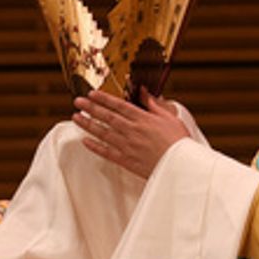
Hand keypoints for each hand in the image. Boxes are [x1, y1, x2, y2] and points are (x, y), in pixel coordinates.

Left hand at [72, 89, 189, 178]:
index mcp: (143, 119)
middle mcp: (132, 131)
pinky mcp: (127, 161)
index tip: (91, 94)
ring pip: (103, 133)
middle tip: (78, 102)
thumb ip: (154, 104)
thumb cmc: (179, 142)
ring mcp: (128, 146)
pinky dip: (95, 147)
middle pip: (107, 117)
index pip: (119, 105)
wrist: (181, 166)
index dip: (103, 99)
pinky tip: (85, 141)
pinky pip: (107, 152)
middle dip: (90, 108)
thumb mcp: (170, 118)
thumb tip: (143, 91)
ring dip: (88, 124)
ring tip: (76, 118)